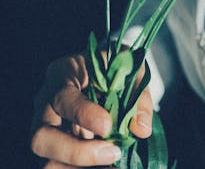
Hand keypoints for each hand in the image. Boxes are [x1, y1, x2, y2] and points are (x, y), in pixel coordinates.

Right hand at [31, 53, 152, 166]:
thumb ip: (137, 94)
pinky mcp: (53, 150)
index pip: (62, 97)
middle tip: (112, 153)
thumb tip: (141, 128)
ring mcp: (45, 131)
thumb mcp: (129, 68)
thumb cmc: (113, 66)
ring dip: (80, 166)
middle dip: (76, 152)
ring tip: (111, 162)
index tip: (107, 125)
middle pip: (41, 137)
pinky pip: (59, 168)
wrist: (106, 73)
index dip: (82, 114)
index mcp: (61, 74)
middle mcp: (45, 105)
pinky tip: (107, 165)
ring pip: (47, 161)